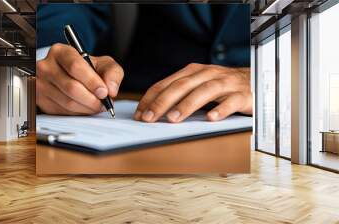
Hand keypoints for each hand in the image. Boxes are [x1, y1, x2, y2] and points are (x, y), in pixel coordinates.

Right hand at [36, 43, 123, 114]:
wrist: (68, 75)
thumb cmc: (86, 69)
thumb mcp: (102, 64)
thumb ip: (112, 73)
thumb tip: (111, 90)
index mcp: (60, 52)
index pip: (75, 67)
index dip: (92, 82)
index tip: (104, 92)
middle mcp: (46, 67)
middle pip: (72, 87)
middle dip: (92, 99)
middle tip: (103, 103)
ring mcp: (41, 84)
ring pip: (68, 102)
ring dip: (87, 108)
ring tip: (97, 106)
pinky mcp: (41, 100)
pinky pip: (63, 111)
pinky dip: (79, 112)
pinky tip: (85, 107)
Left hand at [134, 63, 251, 122]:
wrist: (257, 81)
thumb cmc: (223, 86)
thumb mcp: (199, 85)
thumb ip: (180, 94)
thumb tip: (154, 110)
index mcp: (194, 72)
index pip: (167, 83)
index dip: (151, 98)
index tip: (139, 113)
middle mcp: (208, 74)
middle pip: (182, 86)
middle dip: (163, 102)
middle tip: (149, 118)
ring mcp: (226, 83)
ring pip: (204, 91)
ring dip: (187, 105)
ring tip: (173, 119)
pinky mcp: (243, 94)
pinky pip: (231, 102)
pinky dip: (221, 109)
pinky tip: (210, 119)